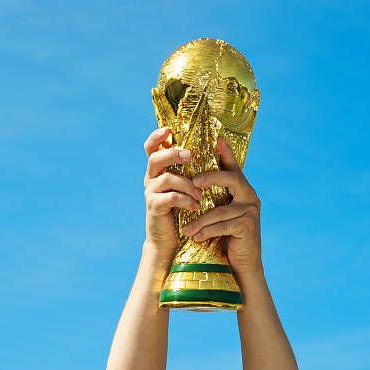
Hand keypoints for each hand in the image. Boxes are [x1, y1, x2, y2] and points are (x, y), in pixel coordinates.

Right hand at [144, 127, 202, 252]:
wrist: (171, 240)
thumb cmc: (184, 210)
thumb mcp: (189, 187)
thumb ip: (194, 170)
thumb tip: (218, 146)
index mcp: (159, 170)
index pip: (151, 147)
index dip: (156, 136)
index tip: (168, 129)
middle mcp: (151, 178)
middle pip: (155, 158)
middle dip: (173, 154)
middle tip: (190, 155)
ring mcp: (151, 192)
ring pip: (166, 178)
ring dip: (187, 184)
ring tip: (201, 194)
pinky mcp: (153, 207)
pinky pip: (169, 197)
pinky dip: (184, 200)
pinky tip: (195, 206)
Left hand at [181, 137, 261, 276]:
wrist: (243, 267)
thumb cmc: (228, 239)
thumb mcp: (220, 215)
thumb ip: (215, 198)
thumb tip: (193, 183)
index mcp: (243, 190)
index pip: (233, 168)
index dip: (226, 153)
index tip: (217, 138)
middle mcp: (250, 197)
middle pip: (231, 179)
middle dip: (211, 178)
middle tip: (193, 182)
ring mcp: (251, 211)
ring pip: (221, 209)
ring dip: (200, 219)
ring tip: (185, 228)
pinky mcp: (248, 227)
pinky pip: (223, 225)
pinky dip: (206, 231)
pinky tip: (195, 237)